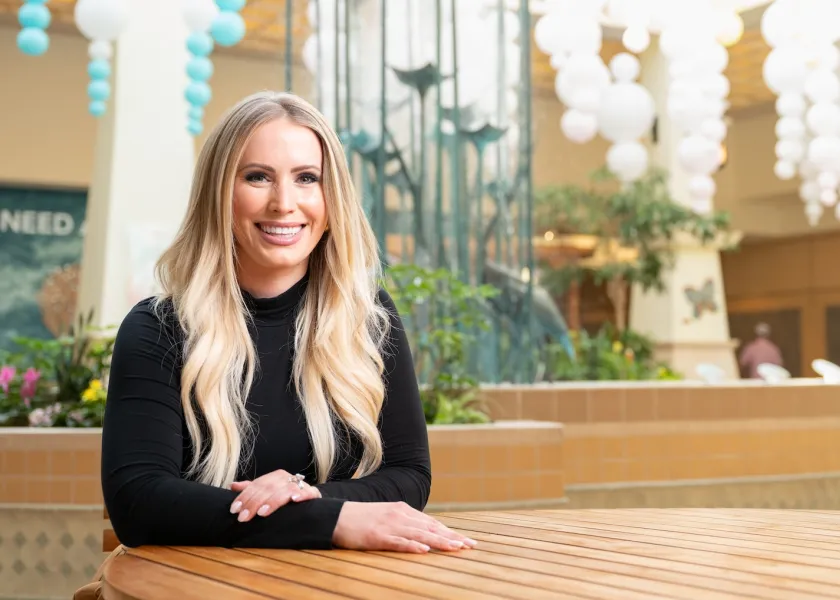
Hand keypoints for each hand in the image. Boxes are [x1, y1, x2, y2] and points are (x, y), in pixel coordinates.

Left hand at [229, 470, 320, 521]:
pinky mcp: (312, 493)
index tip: (234, 509)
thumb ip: (251, 489)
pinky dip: (302, 495)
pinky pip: (307, 492)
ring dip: (273, 501)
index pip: (256, 485)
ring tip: (261, 513)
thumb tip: (232, 485)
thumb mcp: (268, 492)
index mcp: (275, 476)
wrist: (311, 499)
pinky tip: (295, 501)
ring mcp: (300, 485)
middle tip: (243, 517)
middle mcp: (287, 478)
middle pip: (268, 488)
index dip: (244, 496)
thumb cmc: (286, 497)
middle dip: (254, 503)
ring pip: (284, 491)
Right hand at [332, 501, 477, 552]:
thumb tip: (424, 535)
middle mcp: (400, 515)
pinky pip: (398, 542)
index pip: (432, 523)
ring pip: (420, 534)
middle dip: (452, 537)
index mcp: (403, 510)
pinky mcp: (377, 536)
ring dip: (439, 542)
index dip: (450, 532)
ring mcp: (389, 525)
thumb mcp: (387, 517)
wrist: (336, 516)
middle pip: (431, 528)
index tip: (466, 542)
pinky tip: (424, 551)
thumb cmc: (362, 520)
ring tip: (455, 548)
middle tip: (471, 546)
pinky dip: (412, 546)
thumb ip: (405, 524)